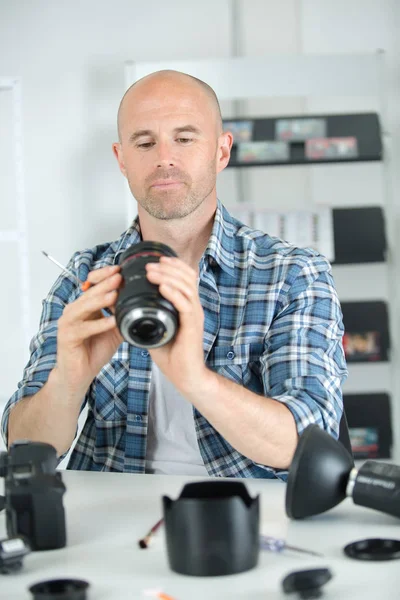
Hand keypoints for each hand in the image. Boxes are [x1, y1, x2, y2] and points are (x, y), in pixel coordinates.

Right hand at [55, 265, 123, 397]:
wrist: (79, 374)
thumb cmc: (93, 351)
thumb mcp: (113, 331)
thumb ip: (122, 317)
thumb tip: (142, 305)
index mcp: (84, 306)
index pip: (91, 284)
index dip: (104, 276)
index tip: (119, 270)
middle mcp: (74, 311)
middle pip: (89, 292)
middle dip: (105, 284)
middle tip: (119, 276)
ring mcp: (68, 323)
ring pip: (84, 307)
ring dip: (100, 300)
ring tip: (115, 294)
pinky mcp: (67, 337)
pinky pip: (85, 328)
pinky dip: (99, 324)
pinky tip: (112, 321)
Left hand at [145, 256, 206, 393]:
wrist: (185, 376)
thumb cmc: (171, 354)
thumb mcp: (153, 329)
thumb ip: (143, 316)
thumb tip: (122, 306)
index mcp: (187, 305)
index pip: (186, 277)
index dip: (173, 265)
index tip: (157, 259)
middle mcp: (193, 307)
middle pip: (187, 276)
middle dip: (168, 267)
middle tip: (149, 265)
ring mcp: (195, 316)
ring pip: (186, 287)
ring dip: (168, 277)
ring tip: (151, 272)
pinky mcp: (193, 327)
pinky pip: (185, 305)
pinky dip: (173, 294)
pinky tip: (162, 287)